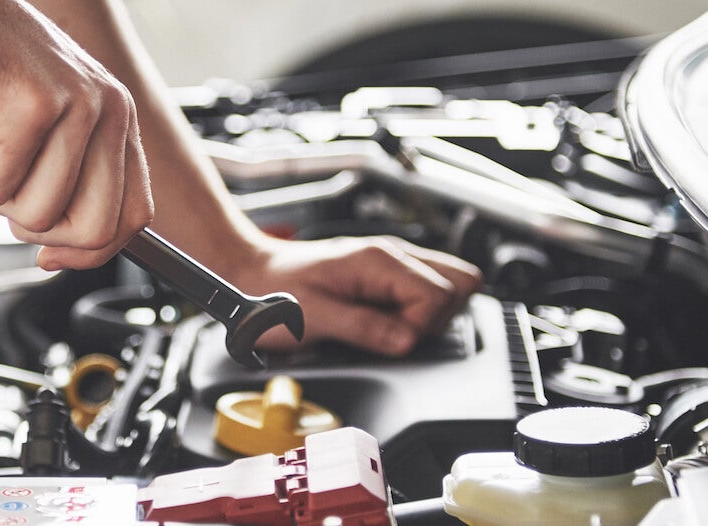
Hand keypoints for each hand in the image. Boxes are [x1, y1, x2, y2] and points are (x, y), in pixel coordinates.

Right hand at [0, 0, 151, 269]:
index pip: (134, 215)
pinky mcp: (27, 108)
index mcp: (117, 115)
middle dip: (34, 228)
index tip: (50, 254)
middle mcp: (106, 108)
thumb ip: (66, 178)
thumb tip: (62, 251)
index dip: (90, 250)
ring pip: (36, 214)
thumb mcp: (42, 126)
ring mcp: (71, 106)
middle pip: (92, 229)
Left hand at [228, 236, 482, 355]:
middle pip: (459, 284)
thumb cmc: (270, 293)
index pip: (439, 295)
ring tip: (390, 329)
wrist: (248, 274)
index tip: (391, 342)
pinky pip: (426, 289)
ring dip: (431, 315)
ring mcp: (391, 263)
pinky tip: (387, 322)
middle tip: (396, 335)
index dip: (422, 328)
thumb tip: (407, 342)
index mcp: (378, 261)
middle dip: (437, 320)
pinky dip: (418, 311)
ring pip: (450, 284)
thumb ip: (363, 328)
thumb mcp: (313, 317)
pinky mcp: (385, 275)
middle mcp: (392, 255)